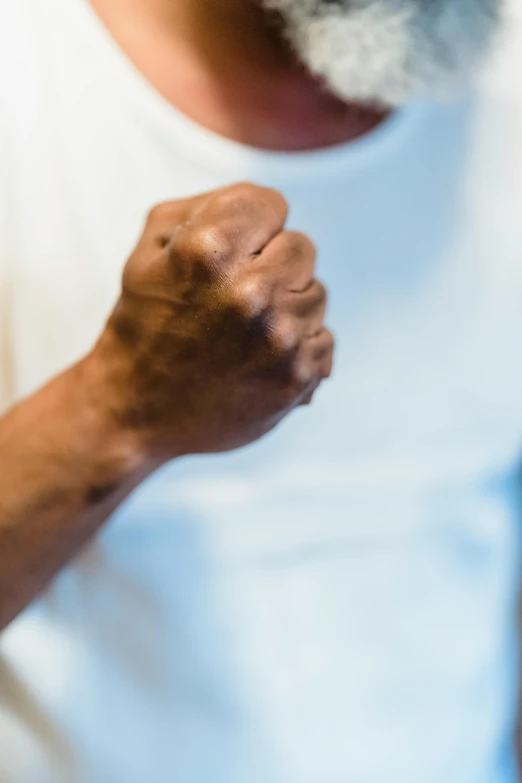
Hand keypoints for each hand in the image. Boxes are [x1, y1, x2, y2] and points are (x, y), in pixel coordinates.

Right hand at [90, 183, 333, 457]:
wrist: (135, 411)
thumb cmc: (144, 323)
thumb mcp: (150, 250)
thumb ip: (207, 208)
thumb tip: (266, 208)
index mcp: (209, 249)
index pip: (271, 204)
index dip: (251, 227)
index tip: (232, 254)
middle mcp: (249, 291)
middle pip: (301, 247)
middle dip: (272, 266)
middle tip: (236, 298)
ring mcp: (278, 337)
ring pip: (316, 295)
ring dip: (287, 309)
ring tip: (245, 335)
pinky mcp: (297, 376)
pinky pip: (323, 340)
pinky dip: (298, 350)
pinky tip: (260, 361)